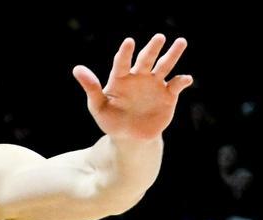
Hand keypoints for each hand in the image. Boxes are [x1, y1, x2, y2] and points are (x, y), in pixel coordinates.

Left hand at [73, 34, 192, 140]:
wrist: (130, 138)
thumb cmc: (111, 121)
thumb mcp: (98, 107)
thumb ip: (91, 88)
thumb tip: (77, 68)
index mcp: (121, 78)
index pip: (123, 62)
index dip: (125, 53)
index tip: (129, 42)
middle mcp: (139, 77)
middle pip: (146, 59)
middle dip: (152, 48)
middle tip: (159, 37)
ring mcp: (155, 84)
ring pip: (165, 66)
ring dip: (173, 55)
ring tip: (180, 42)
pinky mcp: (168, 95)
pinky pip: (176, 85)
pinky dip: (182, 81)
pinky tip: (185, 79)